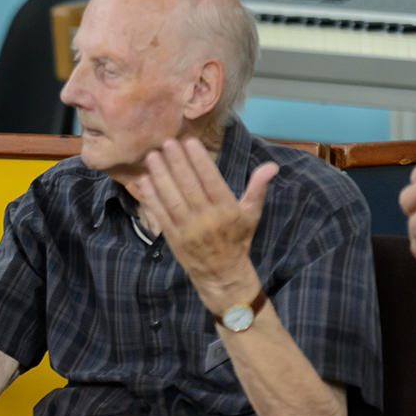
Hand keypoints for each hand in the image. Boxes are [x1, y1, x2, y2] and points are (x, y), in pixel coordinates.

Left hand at [135, 138, 277, 310]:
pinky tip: (144, 180)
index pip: (211, 180)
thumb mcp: (251, 214)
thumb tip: (272, 166)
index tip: (189, 142)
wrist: (222, 273)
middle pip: (189, 186)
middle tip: (167, 143)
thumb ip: (257, 187)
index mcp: (227, 210)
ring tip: (152, 156)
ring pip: (172, 198)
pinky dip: (151, 197)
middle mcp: (207, 218)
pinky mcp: (173, 237)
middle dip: (177, 163)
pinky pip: (160, 214)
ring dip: (161, 176)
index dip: (199, 161)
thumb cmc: (237, 239)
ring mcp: (188, 228)